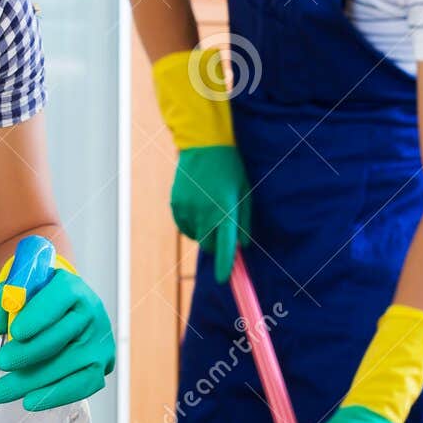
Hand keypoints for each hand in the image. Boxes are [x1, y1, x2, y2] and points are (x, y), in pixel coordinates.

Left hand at [0, 268, 115, 410]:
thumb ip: (1, 302)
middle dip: (28, 353)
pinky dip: (56, 396)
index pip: (59, 298)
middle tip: (1, 362)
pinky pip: (83, 385)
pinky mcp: (101, 365)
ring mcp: (99, 341)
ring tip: (0, 391)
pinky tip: (29, 401)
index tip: (15, 332)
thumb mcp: (14, 292)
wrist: (58, 312)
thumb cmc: (35, 301)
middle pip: (62, 336)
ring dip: (33, 381)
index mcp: (71, 287)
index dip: (38, 316)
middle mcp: (91, 312)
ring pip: (69, 365)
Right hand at [170, 144, 250, 282]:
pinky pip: (185, 226)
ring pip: (196, 235)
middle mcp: (205, 212)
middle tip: (221, 231)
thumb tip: (242, 246)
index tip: (223, 278)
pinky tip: (197, 205)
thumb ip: (244, 221)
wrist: (203, 145)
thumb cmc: (230, 168)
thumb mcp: (245, 192)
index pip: (225, 246)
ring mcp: (188, 209)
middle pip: (208, 245)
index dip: (224, 265)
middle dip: (215, 245)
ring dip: (204, 231)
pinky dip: (192, 223)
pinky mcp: (176, 206)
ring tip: (209, 208)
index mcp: (225, 209)